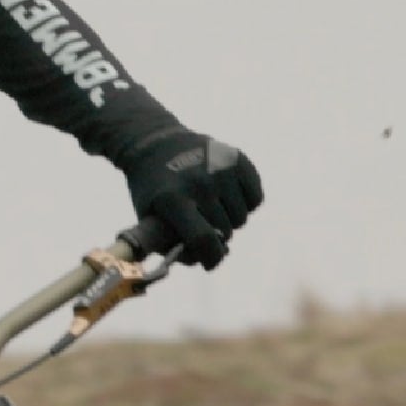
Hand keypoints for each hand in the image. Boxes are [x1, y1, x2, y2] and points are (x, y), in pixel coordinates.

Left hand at [123, 137, 263, 269]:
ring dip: (231, 221)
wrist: (156, 143)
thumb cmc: (152, 191)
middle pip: (225, 230)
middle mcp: (199, 182)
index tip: (210, 263)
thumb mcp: (149, 219)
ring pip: (242, 218)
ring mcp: (220, 169)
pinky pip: (256, 199)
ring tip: (213, 209)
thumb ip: (173, 247)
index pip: (203, 239)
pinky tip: (227, 197)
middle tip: (204, 226)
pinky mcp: (237, 159)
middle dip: (217, 237)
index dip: (211, 258)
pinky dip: (246, 204)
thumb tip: (207, 261)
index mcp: (172, 199)